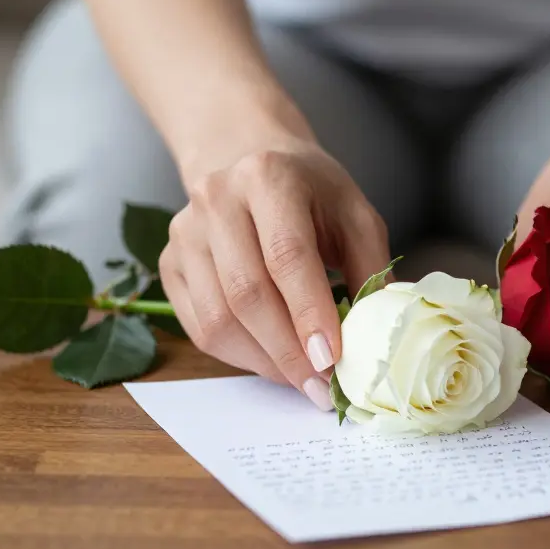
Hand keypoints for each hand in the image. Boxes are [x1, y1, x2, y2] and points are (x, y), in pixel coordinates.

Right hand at [158, 133, 390, 409]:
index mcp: (269, 176)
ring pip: (217, 317)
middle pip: (247, 292)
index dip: (309, 313)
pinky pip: (198, 326)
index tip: (332, 359)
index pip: (286, 255)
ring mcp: (184, 232)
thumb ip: (372, 270)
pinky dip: (239, 355)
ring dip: (264, 360)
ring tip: (302, 379)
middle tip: (321, 387)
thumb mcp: (356, 215)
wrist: (252, 161)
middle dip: (288, 351)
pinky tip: (273, 359)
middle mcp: (216, 199)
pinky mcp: (169, 263)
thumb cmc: (311, 194)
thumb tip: (380, 335)